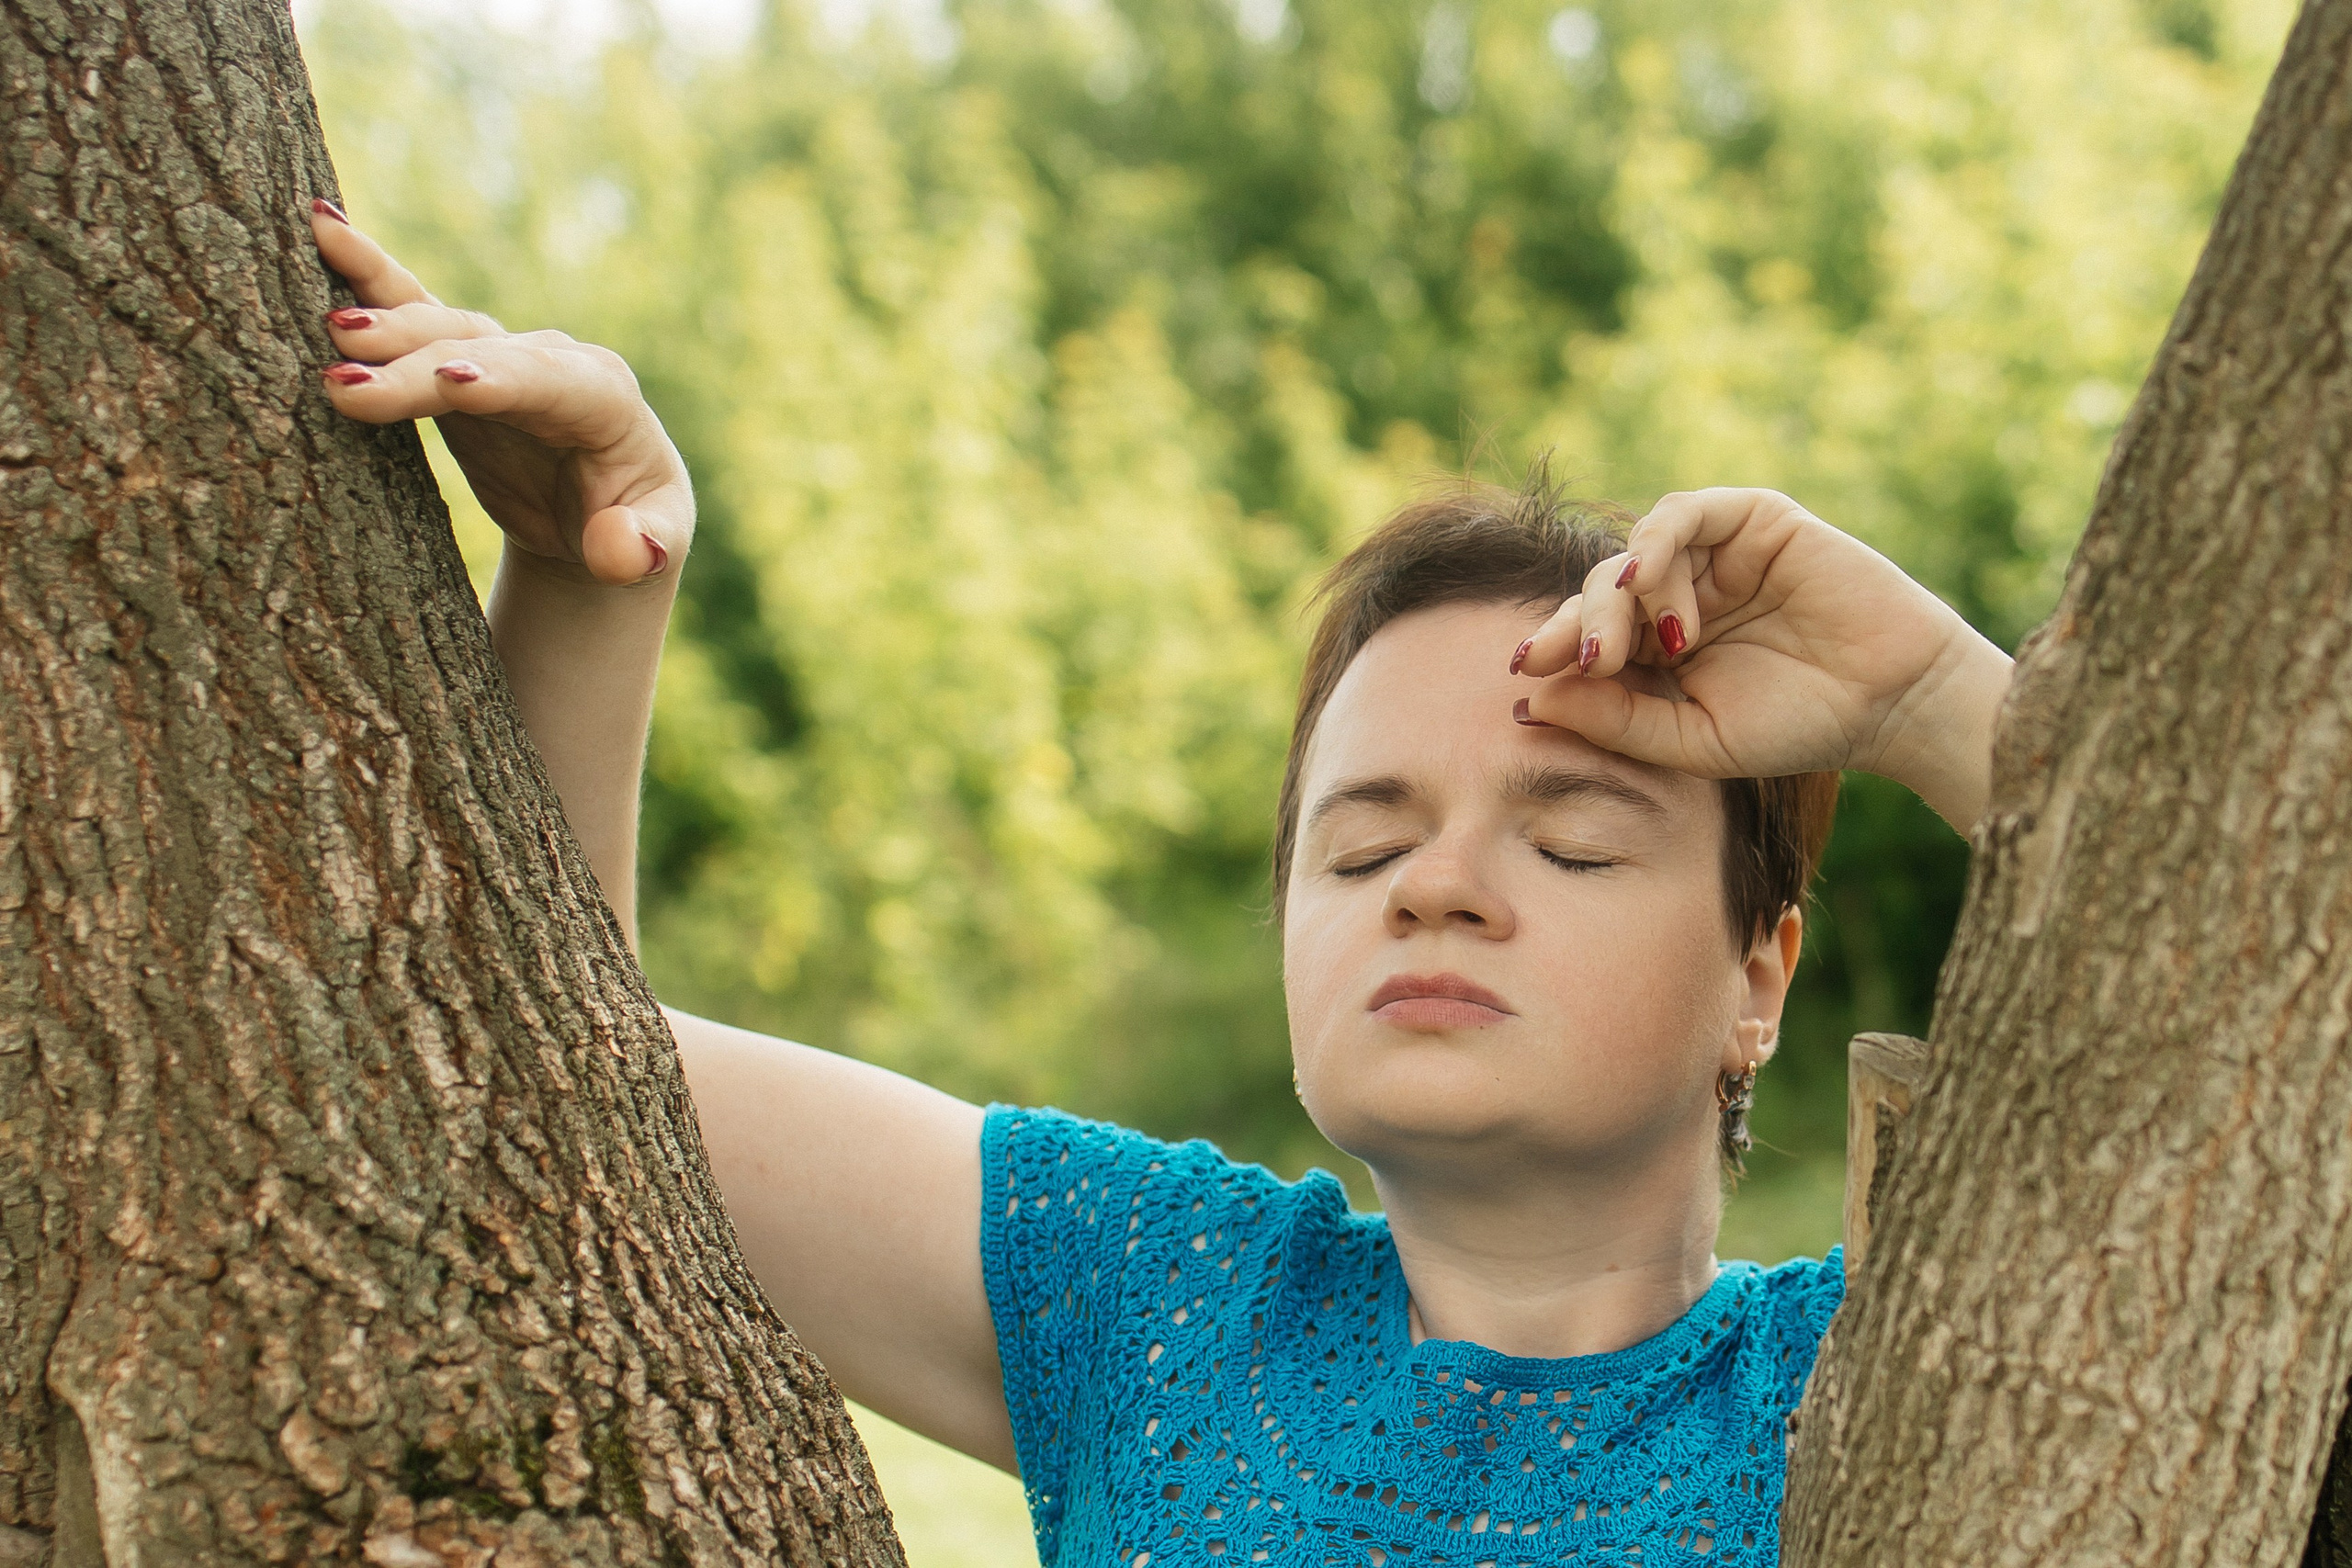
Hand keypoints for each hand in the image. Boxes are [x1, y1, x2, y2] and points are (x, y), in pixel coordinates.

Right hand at [307, 199, 690, 586]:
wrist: (609, 504)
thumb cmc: (636, 520)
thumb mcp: (658, 537)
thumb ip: (648, 546)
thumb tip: (621, 554)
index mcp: (605, 398)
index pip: (552, 383)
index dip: (501, 380)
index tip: (448, 383)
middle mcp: (551, 360)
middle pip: (479, 354)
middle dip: (417, 365)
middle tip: (347, 381)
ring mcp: (500, 353)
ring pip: (439, 326)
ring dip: (385, 323)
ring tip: (328, 331)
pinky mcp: (455, 357)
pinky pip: (412, 307)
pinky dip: (368, 274)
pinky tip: (320, 226)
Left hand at [1514, 488, 2011, 832]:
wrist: (1892, 703)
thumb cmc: (1798, 727)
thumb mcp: (1691, 739)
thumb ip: (1614, 721)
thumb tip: (1528, 702)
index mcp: (1659, 648)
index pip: (1587, 634)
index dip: (1551, 646)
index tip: (1522, 674)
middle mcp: (1680, 595)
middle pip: (1599, 592)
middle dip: (1578, 624)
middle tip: (1585, 663)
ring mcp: (1714, 555)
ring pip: (1632, 553)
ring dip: (1619, 597)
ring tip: (1633, 646)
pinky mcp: (1752, 519)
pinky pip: (1683, 513)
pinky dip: (1654, 544)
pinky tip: (1646, 583)